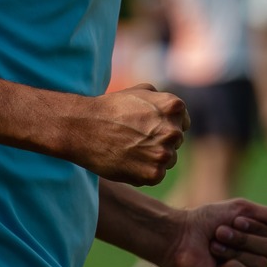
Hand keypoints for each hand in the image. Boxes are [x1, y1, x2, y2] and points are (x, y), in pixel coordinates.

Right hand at [67, 85, 187, 185]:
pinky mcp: (154, 174)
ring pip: (168, 161)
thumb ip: (163, 100)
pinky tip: (127, 161)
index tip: (145, 127)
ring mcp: (164, 154)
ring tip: (129, 150)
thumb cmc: (110, 108)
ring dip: (153, 158)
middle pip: (176, 143)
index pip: (183, 124)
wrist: (83, 128)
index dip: (163, 126)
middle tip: (133, 139)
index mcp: (175, 107)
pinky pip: (156, 175)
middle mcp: (174, 131)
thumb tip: (176, 112)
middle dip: (159, 142)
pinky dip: (143, 172)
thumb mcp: (141, 91)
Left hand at [164, 198, 266, 266]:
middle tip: (220, 234)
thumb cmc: (207, 221)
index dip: (257, 227)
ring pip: (261, 265)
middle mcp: (255, 260)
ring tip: (214, 247)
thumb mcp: (243, 210)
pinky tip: (217, 266)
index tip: (235, 220)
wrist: (179, 236)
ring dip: (234, 251)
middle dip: (244, 239)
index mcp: (260, 242)